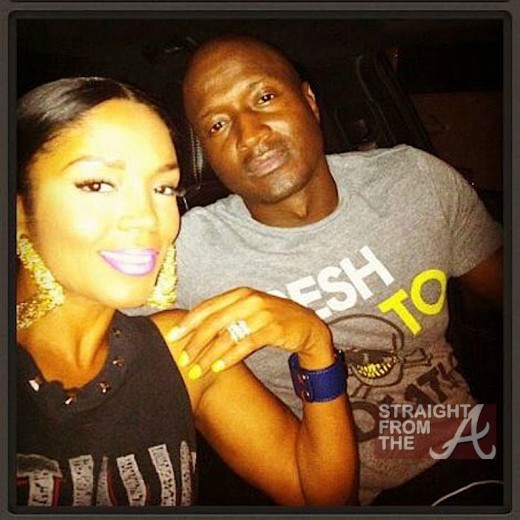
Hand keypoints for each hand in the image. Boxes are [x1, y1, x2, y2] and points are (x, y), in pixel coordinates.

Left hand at [167, 287, 333, 379]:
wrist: (307, 326)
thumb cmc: (272, 321)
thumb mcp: (249, 312)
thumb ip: (226, 317)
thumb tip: (194, 332)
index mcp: (240, 293)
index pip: (208, 306)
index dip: (188, 322)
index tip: (172, 337)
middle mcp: (249, 300)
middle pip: (214, 322)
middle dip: (195, 343)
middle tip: (183, 360)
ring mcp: (262, 313)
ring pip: (227, 335)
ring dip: (209, 355)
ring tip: (197, 370)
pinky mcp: (273, 328)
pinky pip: (246, 344)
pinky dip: (230, 357)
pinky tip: (219, 367)